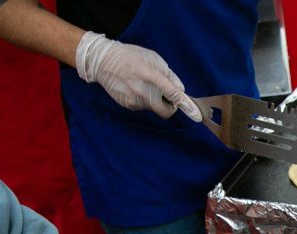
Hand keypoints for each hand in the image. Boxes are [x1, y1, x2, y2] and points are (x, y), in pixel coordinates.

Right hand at [75, 31, 200, 120]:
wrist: (102, 61)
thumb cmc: (130, 56)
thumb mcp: (153, 58)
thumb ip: (169, 75)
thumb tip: (180, 89)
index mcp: (150, 75)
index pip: (171, 93)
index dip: (184, 104)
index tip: (194, 113)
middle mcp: (142, 90)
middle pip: (165, 111)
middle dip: (170, 107)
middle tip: (167, 97)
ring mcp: (133, 100)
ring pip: (153, 108)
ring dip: (154, 100)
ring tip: (143, 84)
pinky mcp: (126, 104)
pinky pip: (142, 107)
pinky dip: (143, 100)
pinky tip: (134, 88)